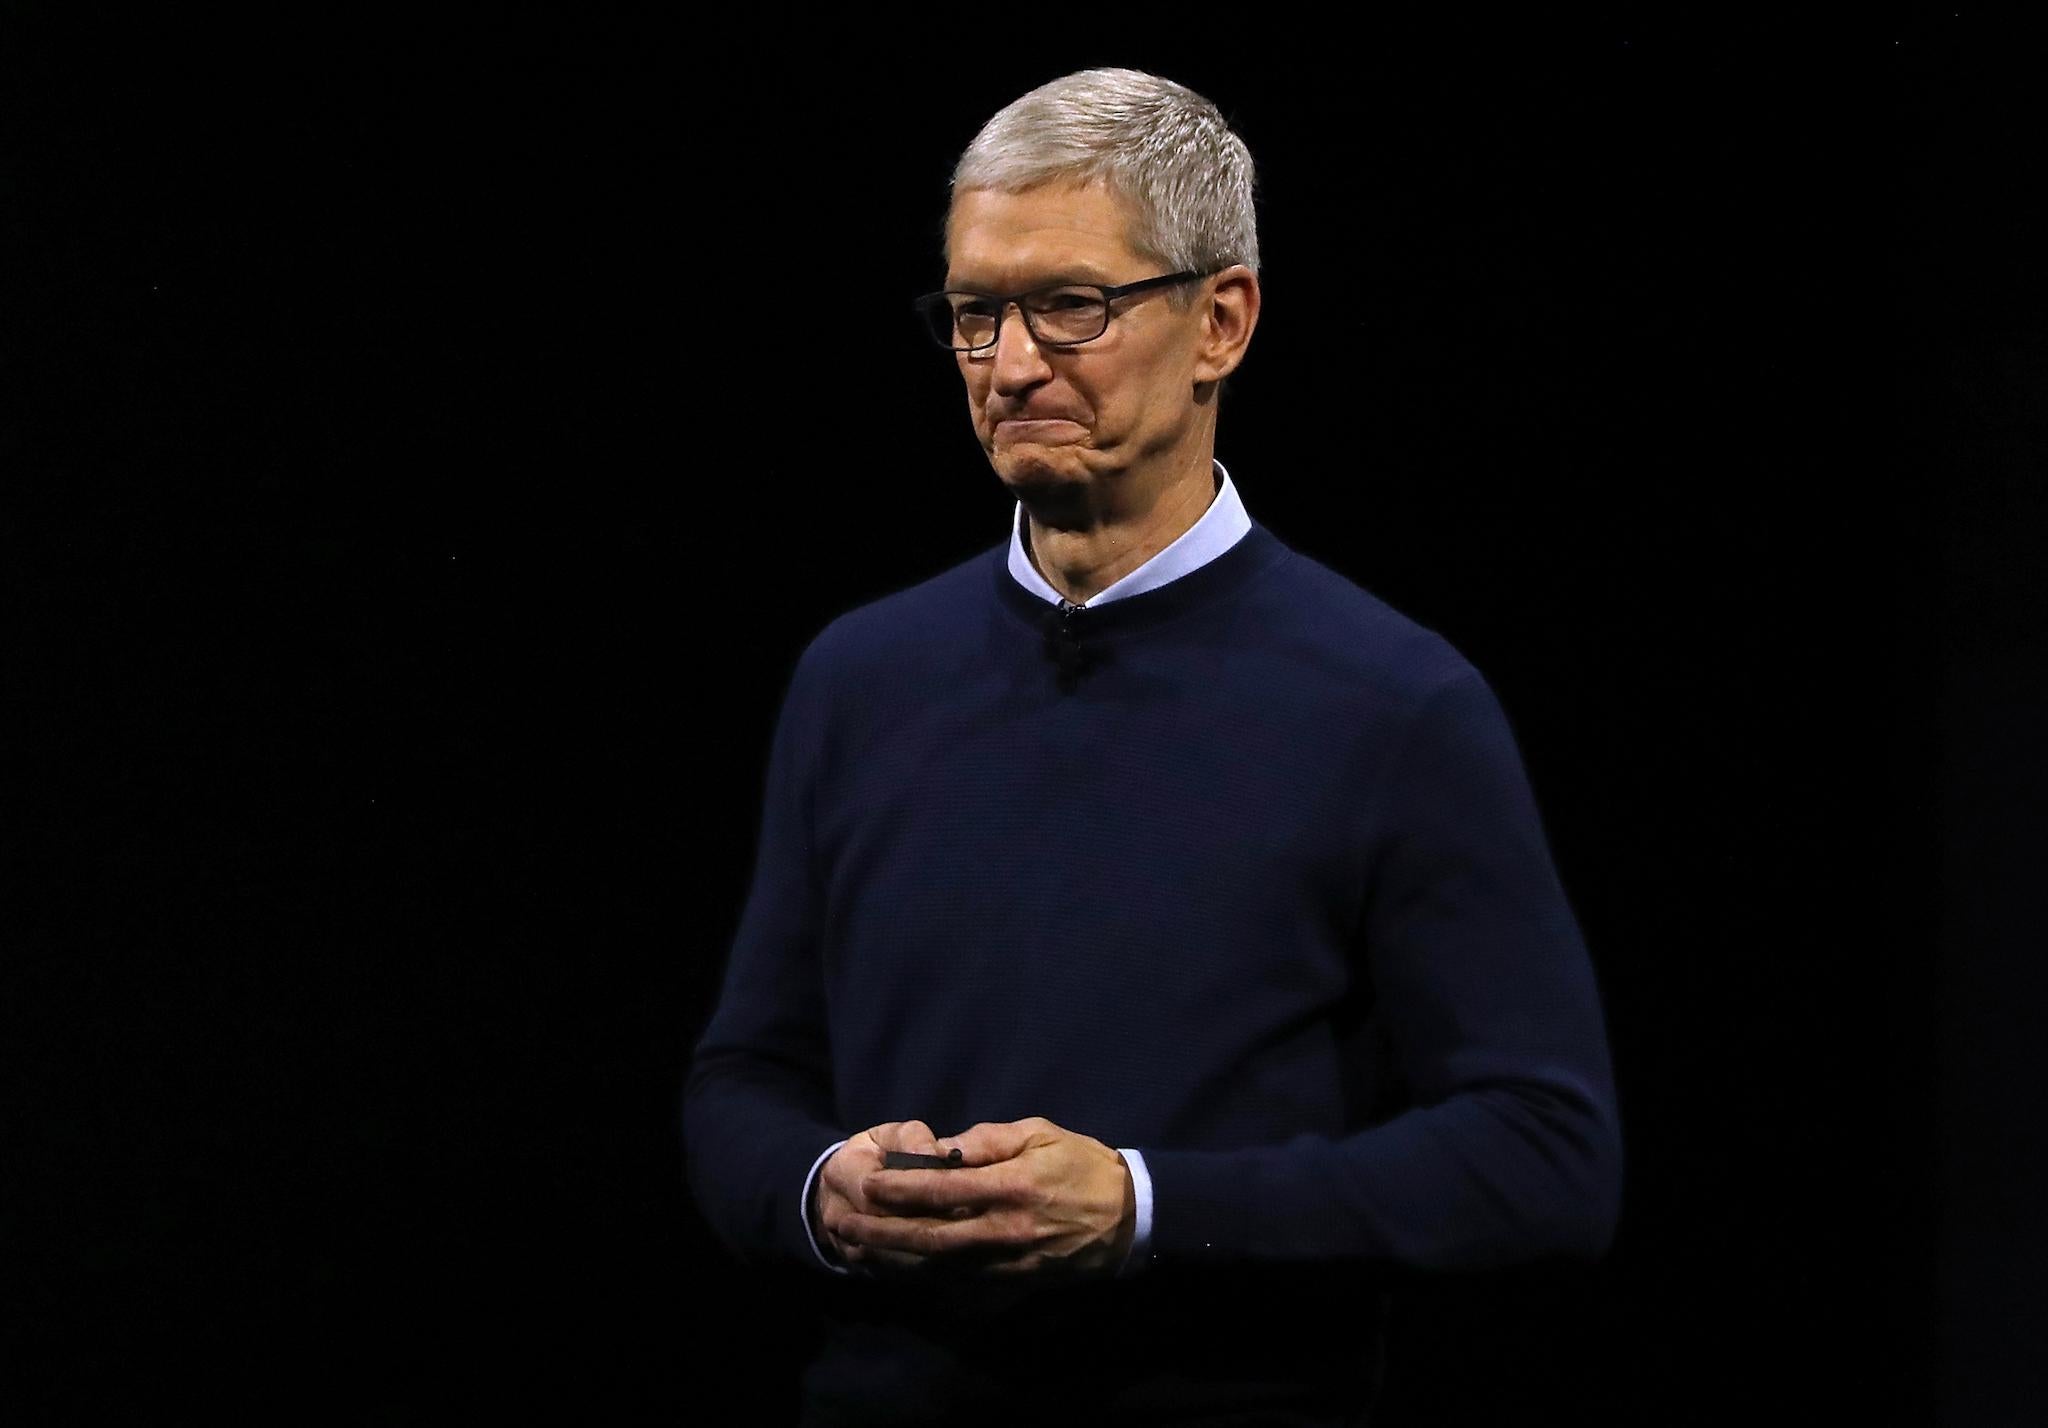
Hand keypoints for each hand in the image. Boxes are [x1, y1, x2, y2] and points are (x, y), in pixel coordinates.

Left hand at [841, 1116, 1135, 1282]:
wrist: (1129, 1218)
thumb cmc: (1082, 1164)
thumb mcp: (1040, 1133)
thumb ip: (989, 1140)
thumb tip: (944, 1148)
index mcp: (1010, 1185)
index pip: (943, 1189)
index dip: (900, 1187)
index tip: (868, 1181)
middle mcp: (1003, 1227)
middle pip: (930, 1234)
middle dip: (882, 1229)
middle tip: (844, 1220)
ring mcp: (1007, 1259)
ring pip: (939, 1263)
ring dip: (894, 1256)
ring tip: (857, 1247)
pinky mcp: (1012, 1279)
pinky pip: (959, 1278)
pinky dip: (924, 1273)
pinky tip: (897, 1266)